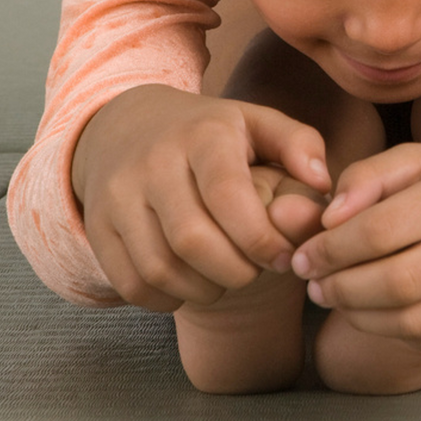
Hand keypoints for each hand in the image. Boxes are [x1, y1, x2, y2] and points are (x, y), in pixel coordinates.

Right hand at [71, 83, 330, 310]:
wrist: (124, 124)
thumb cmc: (208, 133)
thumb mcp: (256, 121)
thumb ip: (299, 144)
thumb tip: (324, 182)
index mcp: (202, 135)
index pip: (228, 196)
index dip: (261, 238)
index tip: (284, 257)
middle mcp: (152, 163)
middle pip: (192, 240)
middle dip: (235, 272)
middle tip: (254, 272)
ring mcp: (117, 196)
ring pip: (159, 268)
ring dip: (203, 290)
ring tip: (225, 280)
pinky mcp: (97, 227)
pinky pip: (130, 284)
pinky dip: (166, 299)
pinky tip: (190, 285)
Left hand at [289, 142, 420, 355]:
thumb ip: (368, 177)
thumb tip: (325, 221)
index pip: (382, 230)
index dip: (332, 250)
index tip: (306, 255)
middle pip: (395, 282)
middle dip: (340, 288)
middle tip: (315, 284)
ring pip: (412, 321)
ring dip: (361, 316)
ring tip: (341, 298)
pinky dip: (396, 331)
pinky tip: (381, 312)